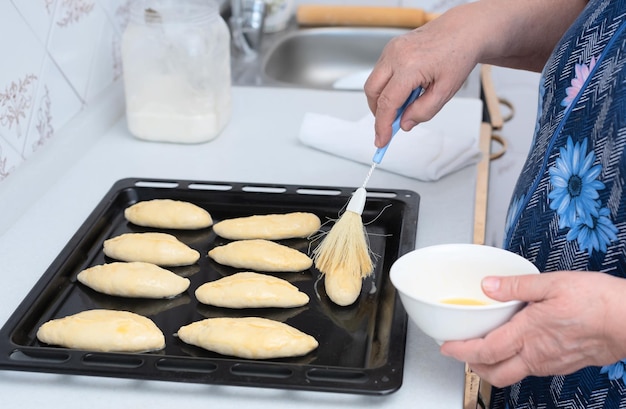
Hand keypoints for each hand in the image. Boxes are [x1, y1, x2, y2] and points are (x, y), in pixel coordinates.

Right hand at [364, 5, 481, 146]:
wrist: (462, 31)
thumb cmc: (457, 56)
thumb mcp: (445, 92)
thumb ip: (423, 111)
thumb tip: (404, 123)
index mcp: (410, 66)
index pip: (387, 103)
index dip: (382, 125)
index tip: (381, 140)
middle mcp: (395, 55)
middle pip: (372, 91)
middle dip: (378, 112)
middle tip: (390, 126)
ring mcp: (391, 49)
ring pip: (374, 82)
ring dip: (382, 98)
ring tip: (404, 105)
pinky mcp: (391, 47)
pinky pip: (380, 72)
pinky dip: (387, 86)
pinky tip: (404, 91)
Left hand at [439, 271, 625, 387]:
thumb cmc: (596, 302)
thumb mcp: (551, 283)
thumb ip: (515, 286)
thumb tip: (487, 286)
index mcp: (528, 334)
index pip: (484, 351)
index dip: (461, 351)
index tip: (446, 347)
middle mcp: (536, 355)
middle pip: (494, 373)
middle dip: (473, 366)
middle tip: (462, 352)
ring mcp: (550, 364)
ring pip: (513, 373)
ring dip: (493, 365)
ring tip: (485, 347)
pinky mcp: (563, 365)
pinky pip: (531, 369)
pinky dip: (515, 361)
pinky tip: (518, 344)